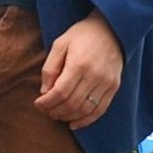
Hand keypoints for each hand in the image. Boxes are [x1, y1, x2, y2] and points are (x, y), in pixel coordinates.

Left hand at [36, 11, 122, 129]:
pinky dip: (86, 120)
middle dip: (55, 111)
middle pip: (71, 104)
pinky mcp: (114, 87)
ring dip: (68, 117)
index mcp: (79, 64)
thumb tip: (45, 92)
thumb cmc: (81, 35)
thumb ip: (50, 68)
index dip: (47, 103)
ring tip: (57, 115)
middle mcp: (94, 76)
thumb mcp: (60, 44)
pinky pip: (100, 110)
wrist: (111, 29)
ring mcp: (106, 83)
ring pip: (85, 110)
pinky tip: (74, 124)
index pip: (60, 92)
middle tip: (46, 111)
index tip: (38, 104)